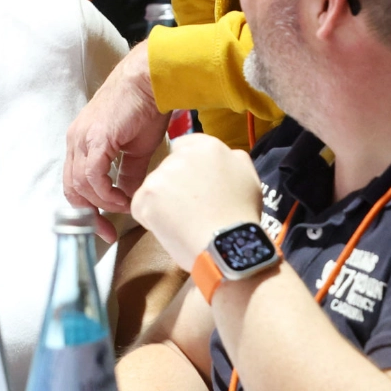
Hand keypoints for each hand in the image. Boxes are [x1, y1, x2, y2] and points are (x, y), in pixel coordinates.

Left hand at [65, 40, 169, 239]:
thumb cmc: (146, 106)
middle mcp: (76, 140)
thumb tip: (130, 197)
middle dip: (90, 214)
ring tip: (125, 206)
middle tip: (109, 231)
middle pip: (72, 189)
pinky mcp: (95, 138)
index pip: (75, 183)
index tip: (105, 227)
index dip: (88, 208)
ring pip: (81, 185)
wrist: (151, 80)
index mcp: (81, 141)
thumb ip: (129, 174)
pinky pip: (92, 176)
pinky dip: (106, 192)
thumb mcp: (136, 149)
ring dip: (103, 203)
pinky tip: (123, 197)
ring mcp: (82, 138)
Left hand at [130, 134, 262, 271]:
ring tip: (184, 222)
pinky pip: (141, 206)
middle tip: (192, 208)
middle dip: (175, 185)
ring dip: (163, 203)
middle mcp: (181, 155)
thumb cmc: (241, 215)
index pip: (185, 146)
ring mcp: (161, 175)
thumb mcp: (250, 176)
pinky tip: (171, 229)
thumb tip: (224, 155)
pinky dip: (151, 219)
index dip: (187, 168)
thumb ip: (232, 158)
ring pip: (154, 187)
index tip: (193, 186)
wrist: (226, 244)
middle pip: (168, 167)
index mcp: (208, 147)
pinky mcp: (145, 196)